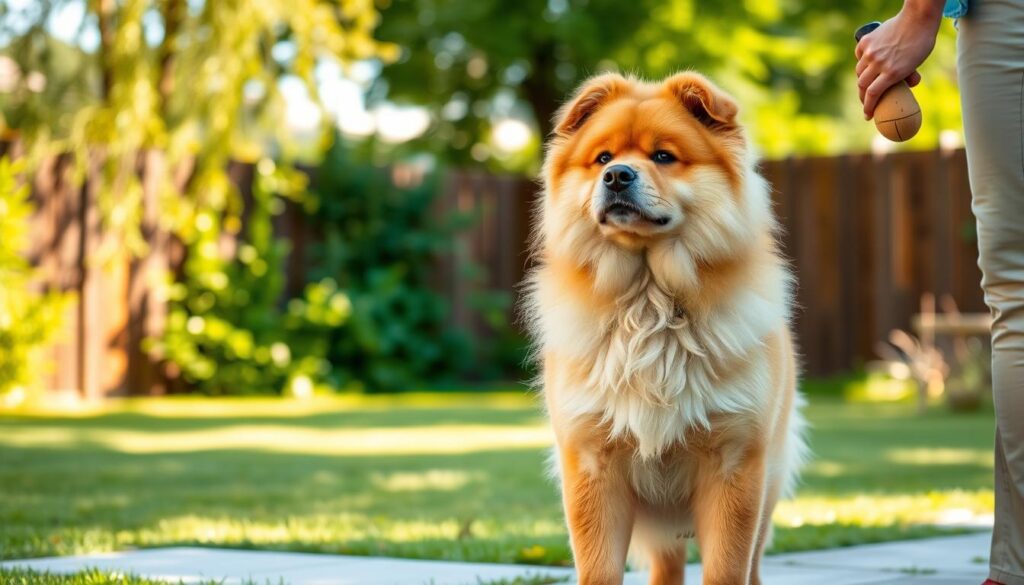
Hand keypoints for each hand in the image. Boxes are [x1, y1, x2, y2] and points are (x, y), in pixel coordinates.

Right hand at [855, 3, 941, 118]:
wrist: (917, 18)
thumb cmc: (921, 42)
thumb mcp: (917, 63)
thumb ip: (909, 76)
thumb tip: (908, 86)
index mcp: (892, 72)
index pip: (872, 95)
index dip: (868, 107)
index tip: (867, 115)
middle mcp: (878, 63)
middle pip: (862, 85)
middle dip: (862, 96)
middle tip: (866, 101)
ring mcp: (870, 52)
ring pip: (859, 71)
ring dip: (862, 79)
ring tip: (867, 81)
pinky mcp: (866, 42)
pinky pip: (859, 56)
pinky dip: (862, 61)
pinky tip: (867, 62)